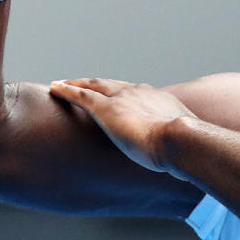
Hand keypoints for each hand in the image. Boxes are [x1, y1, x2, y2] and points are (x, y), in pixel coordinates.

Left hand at [48, 78, 196, 174]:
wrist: (178, 140)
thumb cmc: (184, 146)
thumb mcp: (183, 141)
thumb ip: (177, 143)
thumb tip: (183, 156)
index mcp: (156, 99)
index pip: (134, 93)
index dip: (122, 93)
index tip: (115, 96)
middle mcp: (138, 92)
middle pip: (110, 85)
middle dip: (96, 84)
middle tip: (83, 84)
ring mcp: (120, 99)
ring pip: (92, 85)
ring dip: (77, 83)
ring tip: (63, 84)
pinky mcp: (105, 109)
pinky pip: (80, 95)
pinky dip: (66, 90)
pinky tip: (54, 88)